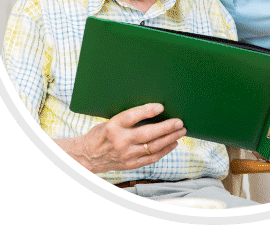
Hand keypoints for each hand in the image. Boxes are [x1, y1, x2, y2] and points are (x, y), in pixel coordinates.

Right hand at [56, 104, 185, 172]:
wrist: (88, 156)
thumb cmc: (102, 133)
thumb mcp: (111, 120)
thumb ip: (129, 118)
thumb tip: (154, 109)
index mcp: (113, 126)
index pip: (132, 116)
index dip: (147, 111)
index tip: (161, 106)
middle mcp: (120, 141)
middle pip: (148, 134)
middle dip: (166, 128)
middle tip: (179, 122)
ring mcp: (126, 154)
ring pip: (153, 147)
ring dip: (170, 138)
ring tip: (181, 131)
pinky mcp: (131, 164)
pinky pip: (152, 158)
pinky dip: (164, 150)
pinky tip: (173, 143)